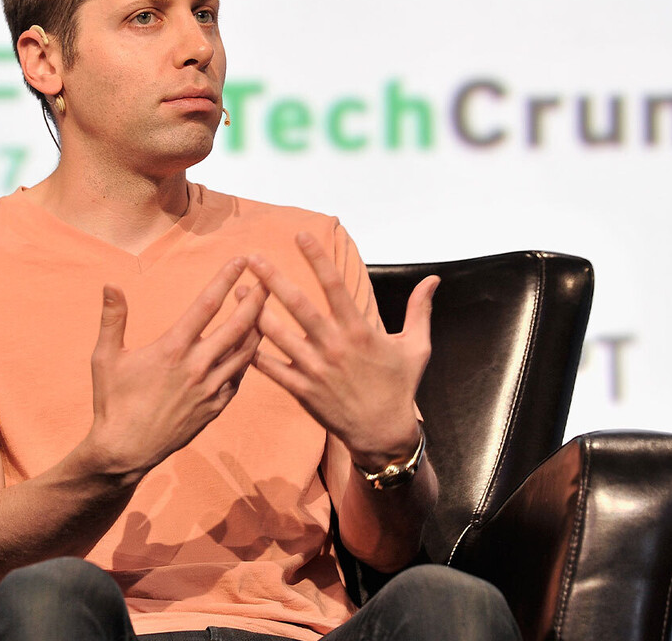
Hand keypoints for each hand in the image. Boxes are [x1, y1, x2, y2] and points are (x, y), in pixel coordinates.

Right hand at [85, 257, 266, 479]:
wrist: (125, 452)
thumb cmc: (112, 402)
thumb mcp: (105, 358)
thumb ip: (113, 319)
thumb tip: (111, 284)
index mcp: (172, 349)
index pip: (207, 305)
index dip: (225, 279)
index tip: (240, 260)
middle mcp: (197, 366)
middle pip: (238, 326)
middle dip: (257, 299)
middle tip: (269, 278)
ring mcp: (210, 389)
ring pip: (246, 352)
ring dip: (258, 327)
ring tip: (266, 308)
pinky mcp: (216, 408)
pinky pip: (240, 377)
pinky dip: (248, 359)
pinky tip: (251, 347)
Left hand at [247, 233, 438, 468]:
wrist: (384, 434)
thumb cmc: (400, 388)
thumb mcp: (416, 347)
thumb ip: (420, 310)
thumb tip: (434, 279)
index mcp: (359, 331)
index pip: (335, 286)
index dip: (317, 259)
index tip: (300, 236)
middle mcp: (334, 347)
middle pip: (298, 306)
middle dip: (273, 279)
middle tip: (252, 257)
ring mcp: (315, 370)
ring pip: (278, 335)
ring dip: (255, 311)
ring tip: (238, 289)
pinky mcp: (302, 391)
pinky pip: (272, 369)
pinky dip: (253, 352)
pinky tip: (237, 334)